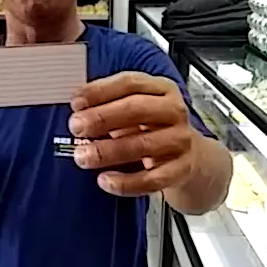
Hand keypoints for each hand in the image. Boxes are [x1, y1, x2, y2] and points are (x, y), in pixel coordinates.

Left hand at [69, 72, 196, 196]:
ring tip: (83, 156)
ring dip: (107, 151)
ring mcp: (180, 140)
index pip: (130, 83)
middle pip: (137, 109)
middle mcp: (173, 111)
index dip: (100, 91)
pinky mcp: (181, 169)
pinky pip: (152, 178)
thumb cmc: (153, 128)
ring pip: (142, 144)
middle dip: (102, 117)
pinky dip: (126, 183)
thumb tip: (78, 111)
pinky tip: (105, 180)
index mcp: (160, 89)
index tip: (76, 102)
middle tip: (77, 127)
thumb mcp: (134, 110)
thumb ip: (107, 106)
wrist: (191, 157)